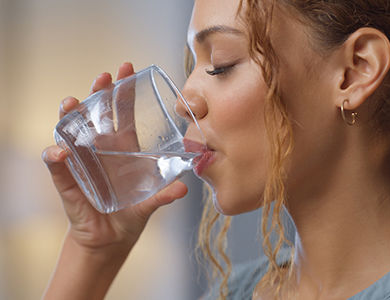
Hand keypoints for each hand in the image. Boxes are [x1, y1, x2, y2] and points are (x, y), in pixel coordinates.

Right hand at [42, 62, 187, 253]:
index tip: (127, 67)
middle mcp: (101, 148)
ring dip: (70, 114)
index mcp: (123, 147)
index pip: (122, 112)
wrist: (110, 239)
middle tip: (103, 77)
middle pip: (96, 112)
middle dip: (98, 92)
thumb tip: (184, 189)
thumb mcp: (150, 203)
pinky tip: (61, 152)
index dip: (124, 90)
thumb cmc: (131, 214)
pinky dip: (55, 156)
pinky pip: (57, 163)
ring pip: (71, 129)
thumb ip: (164, 195)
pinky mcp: (68, 178)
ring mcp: (82, 160)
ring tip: (72, 103)